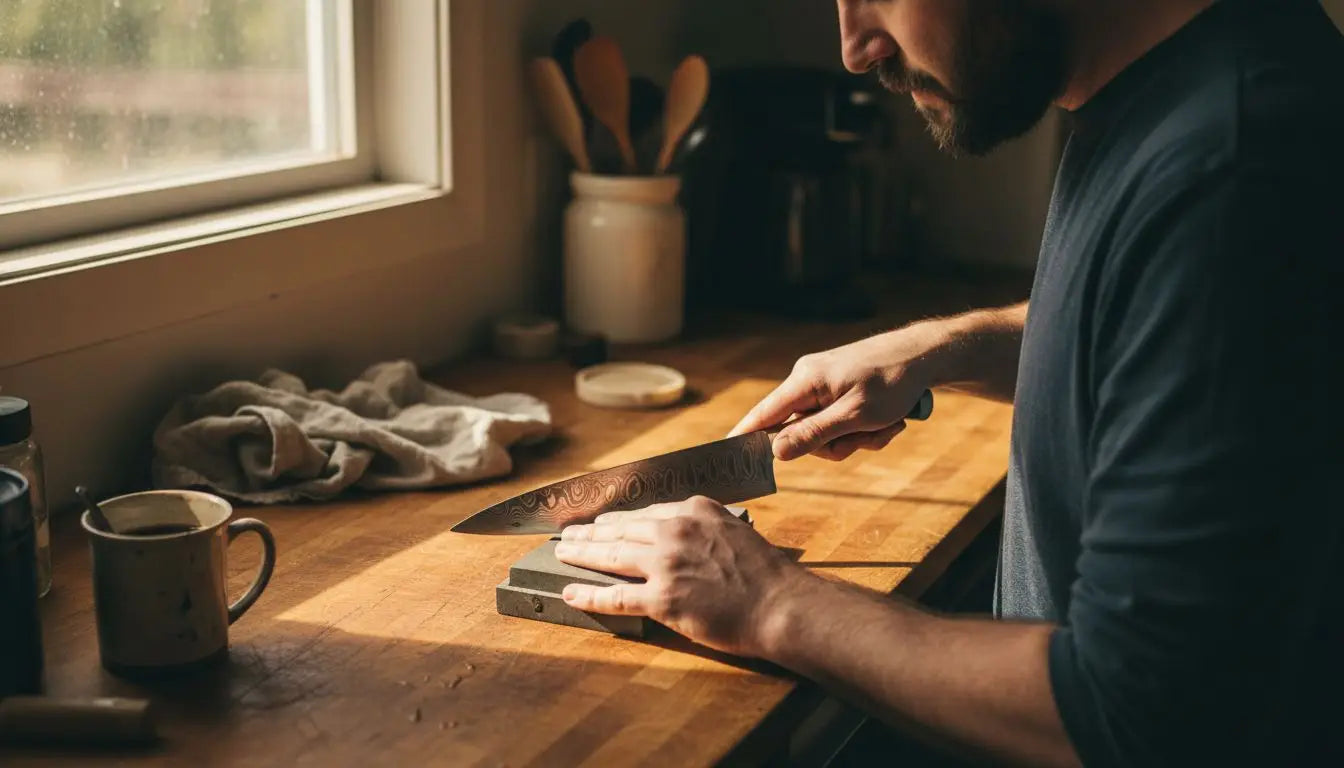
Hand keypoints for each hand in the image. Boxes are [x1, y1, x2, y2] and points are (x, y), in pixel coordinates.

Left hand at [553, 496, 804, 656]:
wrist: (781, 604)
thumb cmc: (765, 574)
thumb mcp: (733, 530)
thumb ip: (702, 528)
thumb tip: (677, 539)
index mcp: (694, 510)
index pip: (645, 513)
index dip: (618, 519)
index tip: (602, 521)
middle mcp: (675, 530)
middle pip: (621, 529)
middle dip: (590, 532)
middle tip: (569, 534)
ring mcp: (666, 564)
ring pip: (611, 555)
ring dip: (581, 554)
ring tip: (561, 554)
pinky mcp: (662, 598)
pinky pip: (616, 595)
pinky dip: (589, 594)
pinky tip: (571, 592)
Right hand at [729, 326, 941, 460]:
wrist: (926, 355)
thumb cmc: (893, 382)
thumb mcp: (855, 416)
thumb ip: (813, 434)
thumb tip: (776, 451)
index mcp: (805, 381)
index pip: (763, 415)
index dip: (744, 437)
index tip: (724, 456)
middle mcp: (808, 381)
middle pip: (801, 432)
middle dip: (835, 444)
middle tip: (865, 438)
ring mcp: (824, 385)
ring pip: (826, 431)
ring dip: (857, 438)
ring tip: (885, 425)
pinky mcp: (840, 390)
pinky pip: (841, 422)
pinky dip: (864, 429)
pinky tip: (888, 420)